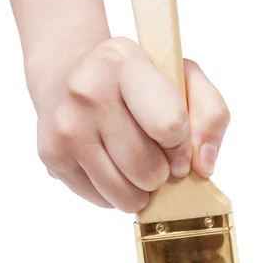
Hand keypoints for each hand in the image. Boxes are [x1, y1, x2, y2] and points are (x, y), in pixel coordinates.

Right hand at [36, 37, 229, 211]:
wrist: (67, 75)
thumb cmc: (135, 81)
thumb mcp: (182, 78)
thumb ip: (211, 114)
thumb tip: (203, 166)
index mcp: (123, 61)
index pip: (170, 125)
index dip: (181, 143)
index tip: (175, 141)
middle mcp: (87, 91)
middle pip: (148, 168)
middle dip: (161, 171)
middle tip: (153, 154)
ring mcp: (65, 126)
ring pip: (125, 194)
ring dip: (140, 188)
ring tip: (134, 164)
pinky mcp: (51, 155)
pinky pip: (101, 201)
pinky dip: (115, 192)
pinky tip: (109, 164)